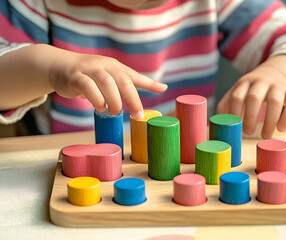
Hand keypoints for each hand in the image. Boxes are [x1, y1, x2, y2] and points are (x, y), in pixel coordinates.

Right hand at [48, 47, 166, 118]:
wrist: (59, 66)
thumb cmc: (91, 75)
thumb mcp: (113, 76)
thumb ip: (134, 83)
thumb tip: (163, 87)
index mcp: (116, 67)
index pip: (134, 77)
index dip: (149, 84)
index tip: (162, 90)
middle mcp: (105, 66)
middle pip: (123, 80)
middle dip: (132, 99)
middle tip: (137, 115)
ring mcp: (89, 70)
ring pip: (106, 82)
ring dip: (113, 99)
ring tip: (115, 112)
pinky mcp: (75, 76)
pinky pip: (86, 86)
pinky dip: (95, 98)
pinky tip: (99, 107)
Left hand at [217, 64, 285, 138]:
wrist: (273, 72)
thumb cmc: (249, 89)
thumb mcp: (236, 91)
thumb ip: (225, 105)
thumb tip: (216, 124)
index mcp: (244, 83)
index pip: (237, 96)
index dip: (235, 112)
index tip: (234, 127)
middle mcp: (260, 82)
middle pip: (254, 97)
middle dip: (250, 116)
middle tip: (247, 132)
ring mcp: (276, 86)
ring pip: (275, 101)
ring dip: (270, 120)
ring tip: (265, 135)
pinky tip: (281, 129)